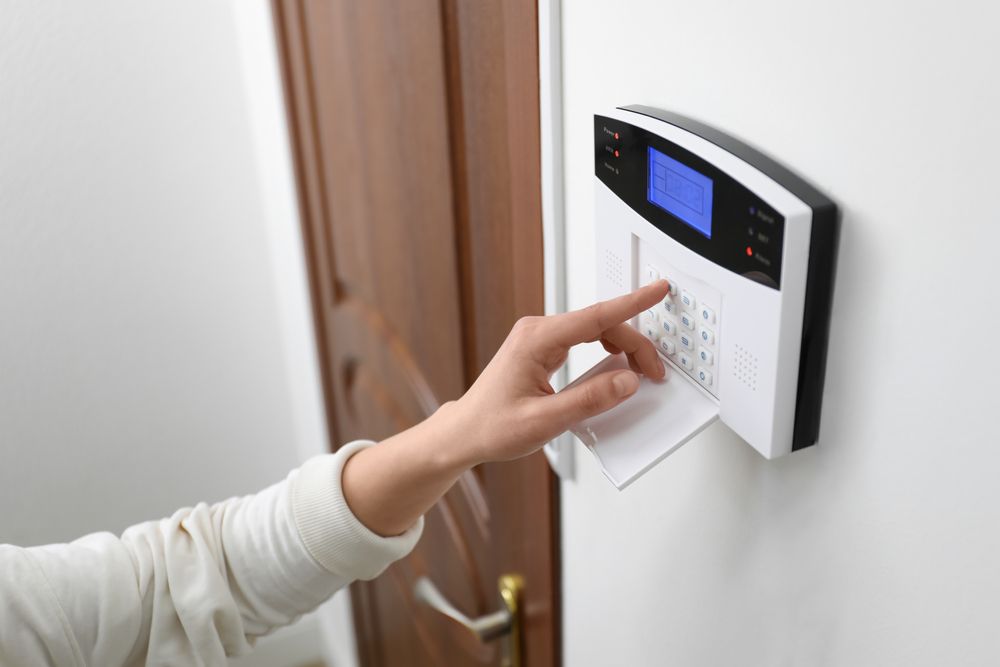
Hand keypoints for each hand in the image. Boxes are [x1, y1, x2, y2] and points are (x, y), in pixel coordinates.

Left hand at [443, 279, 669, 465]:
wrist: (466, 432)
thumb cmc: (493, 426)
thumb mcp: (545, 420)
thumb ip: (590, 400)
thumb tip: (626, 381)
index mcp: (537, 339)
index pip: (596, 316)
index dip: (632, 303)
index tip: (657, 289)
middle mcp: (537, 331)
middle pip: (600, 324)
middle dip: (633, 344)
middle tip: (653, 372)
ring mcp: (539, 338)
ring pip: (594, 331)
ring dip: (621, 347)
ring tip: (639, 371)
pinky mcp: (542, 348)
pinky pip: (582, 339)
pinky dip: (605, 350)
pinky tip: (615, 366)